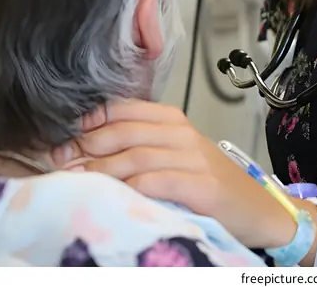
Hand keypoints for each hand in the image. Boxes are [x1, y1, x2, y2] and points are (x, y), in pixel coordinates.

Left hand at [51, 99, 295, 250]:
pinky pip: (159, 181)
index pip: (124, 109)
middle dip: (86, 147)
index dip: (91, 121)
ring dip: (101, 170)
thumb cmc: (209, 181)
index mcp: (173, 120)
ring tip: (77, 182)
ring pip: (136, 157)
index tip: (64, 139)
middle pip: (124, 131)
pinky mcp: (203, 187)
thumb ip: (141, 145)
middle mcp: (182, 133)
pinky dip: (133, 187)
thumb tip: (85, 149)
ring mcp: (194, 159)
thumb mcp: (176, 154)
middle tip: (61, 162)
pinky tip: (117, 195)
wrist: (256, 207)